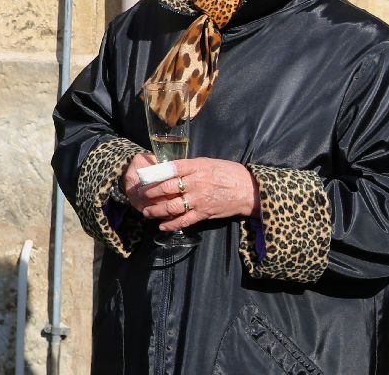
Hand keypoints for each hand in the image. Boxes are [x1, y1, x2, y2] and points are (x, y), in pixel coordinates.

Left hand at [126, 154, 258, 230]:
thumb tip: (169, 169)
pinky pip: (184, 220)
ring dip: (156, 210)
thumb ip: (189, 167)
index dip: (154, 174)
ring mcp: (199, 200)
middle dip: (150, 193)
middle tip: (140, 195)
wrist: (249, 190)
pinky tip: (162, 226)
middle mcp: (195, 183)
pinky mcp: (204, 213)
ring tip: (146, 212)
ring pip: (172, 206)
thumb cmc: (228, 173)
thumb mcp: (207, 163)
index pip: (169, 169)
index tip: (142, 177)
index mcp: (195, 167)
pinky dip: (171, 224)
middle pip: (166, 188)